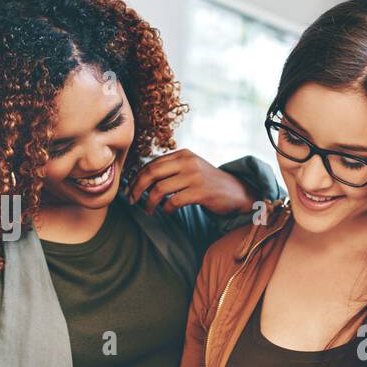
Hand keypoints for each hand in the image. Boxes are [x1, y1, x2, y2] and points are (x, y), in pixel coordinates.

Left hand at [125, 149, 254, 215]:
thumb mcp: (191, 168)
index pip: (151, 164)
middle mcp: (187, 162)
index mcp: (182, 154)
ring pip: (160, 189)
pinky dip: (166, 209)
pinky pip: (174, 201)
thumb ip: (171, 169)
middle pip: (151, 174)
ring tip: (148, 210)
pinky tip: (166, 212)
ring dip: (150, 202)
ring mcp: (194, 177)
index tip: (130, 190)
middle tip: (132, 200)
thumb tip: (142, 179)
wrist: (236, 192)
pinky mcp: (200, 192)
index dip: (137, 178)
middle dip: (137, 188)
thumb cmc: (209, 183)